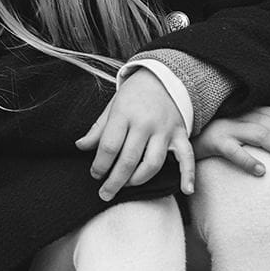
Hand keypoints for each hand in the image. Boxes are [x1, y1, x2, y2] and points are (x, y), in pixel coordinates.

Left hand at [75, 68, 193, 199]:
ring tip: (126, 185)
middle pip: (128, 160)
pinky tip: (187, 190)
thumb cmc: (134, 94)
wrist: (165, 77)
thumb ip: (98, 129)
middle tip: (105, 193)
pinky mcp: (180, 134)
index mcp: (124, 114)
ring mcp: (164, 130)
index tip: (95, 174)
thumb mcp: (113, 106)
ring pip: (152, 164)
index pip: (109, 146)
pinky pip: (187, 157)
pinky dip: (189, 174)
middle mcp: (145, 123)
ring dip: (137, 180)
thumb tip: (80, 146)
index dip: (100, 165)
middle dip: (114, 181)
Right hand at [194, 106, 269, 176]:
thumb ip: (260, 133)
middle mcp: (241, 115)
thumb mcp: (240, 130)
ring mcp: (227, 127)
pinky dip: (249, 160)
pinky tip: (261, 171)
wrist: (183, 138)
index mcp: (250, 110)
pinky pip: (234, 151)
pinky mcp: (214, 141)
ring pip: (261, 134)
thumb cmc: (217, 137)